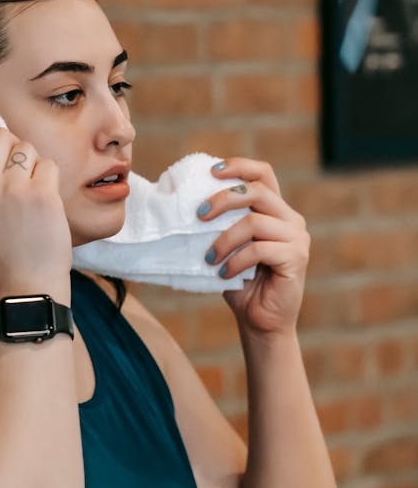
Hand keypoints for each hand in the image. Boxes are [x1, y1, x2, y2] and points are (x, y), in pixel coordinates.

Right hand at [0, 113, 72, 297]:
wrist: (27, 280)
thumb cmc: (1, 243)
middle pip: (0, 135)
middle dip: (11, 147)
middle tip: (15, 175)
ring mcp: (12, 189)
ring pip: (26, 146)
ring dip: (32, 163)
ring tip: (28, 192)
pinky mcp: (41, 193)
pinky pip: (48, 164)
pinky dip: (49, 178)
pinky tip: (43, 202)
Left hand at [198, 158, 309, 336]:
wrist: (260, 321)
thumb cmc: (239, 282)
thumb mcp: (226, 246)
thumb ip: (219, 224)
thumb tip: (188, 204)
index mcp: (275, 210)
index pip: (263, 174)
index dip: (239, 166)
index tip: (211, 172)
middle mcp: (290, 219)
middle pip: (256, 191)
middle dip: (222, 199)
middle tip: (198, 215)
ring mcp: (297, 237)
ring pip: (254, 221)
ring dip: (224, 239)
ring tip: (209, 258)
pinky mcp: (297, 257)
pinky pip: (259, 248)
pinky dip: (235, 260)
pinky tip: (224, 274)